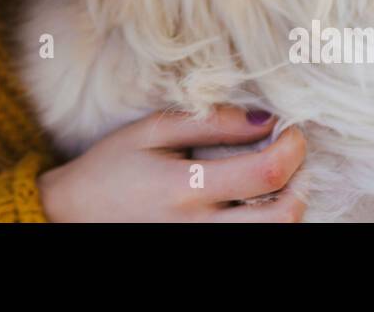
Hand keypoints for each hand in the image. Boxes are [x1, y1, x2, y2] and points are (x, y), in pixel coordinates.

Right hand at [37, 106, 306, 221]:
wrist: (73, 216)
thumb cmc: (112, 167)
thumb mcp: (152, 132)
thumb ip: (209, 122)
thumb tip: (265, 118)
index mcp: (185, 188)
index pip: (266, 174)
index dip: (292, 148)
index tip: (290, 129)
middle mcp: (200, 228)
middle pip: (282, 218)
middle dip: (300, 183)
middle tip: (289, 158)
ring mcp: (202, 248)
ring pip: (271, 236)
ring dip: (285, 207)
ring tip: (270, 182)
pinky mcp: (200, 256)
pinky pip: (248, 242)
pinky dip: (260, 222)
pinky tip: (249, 203)